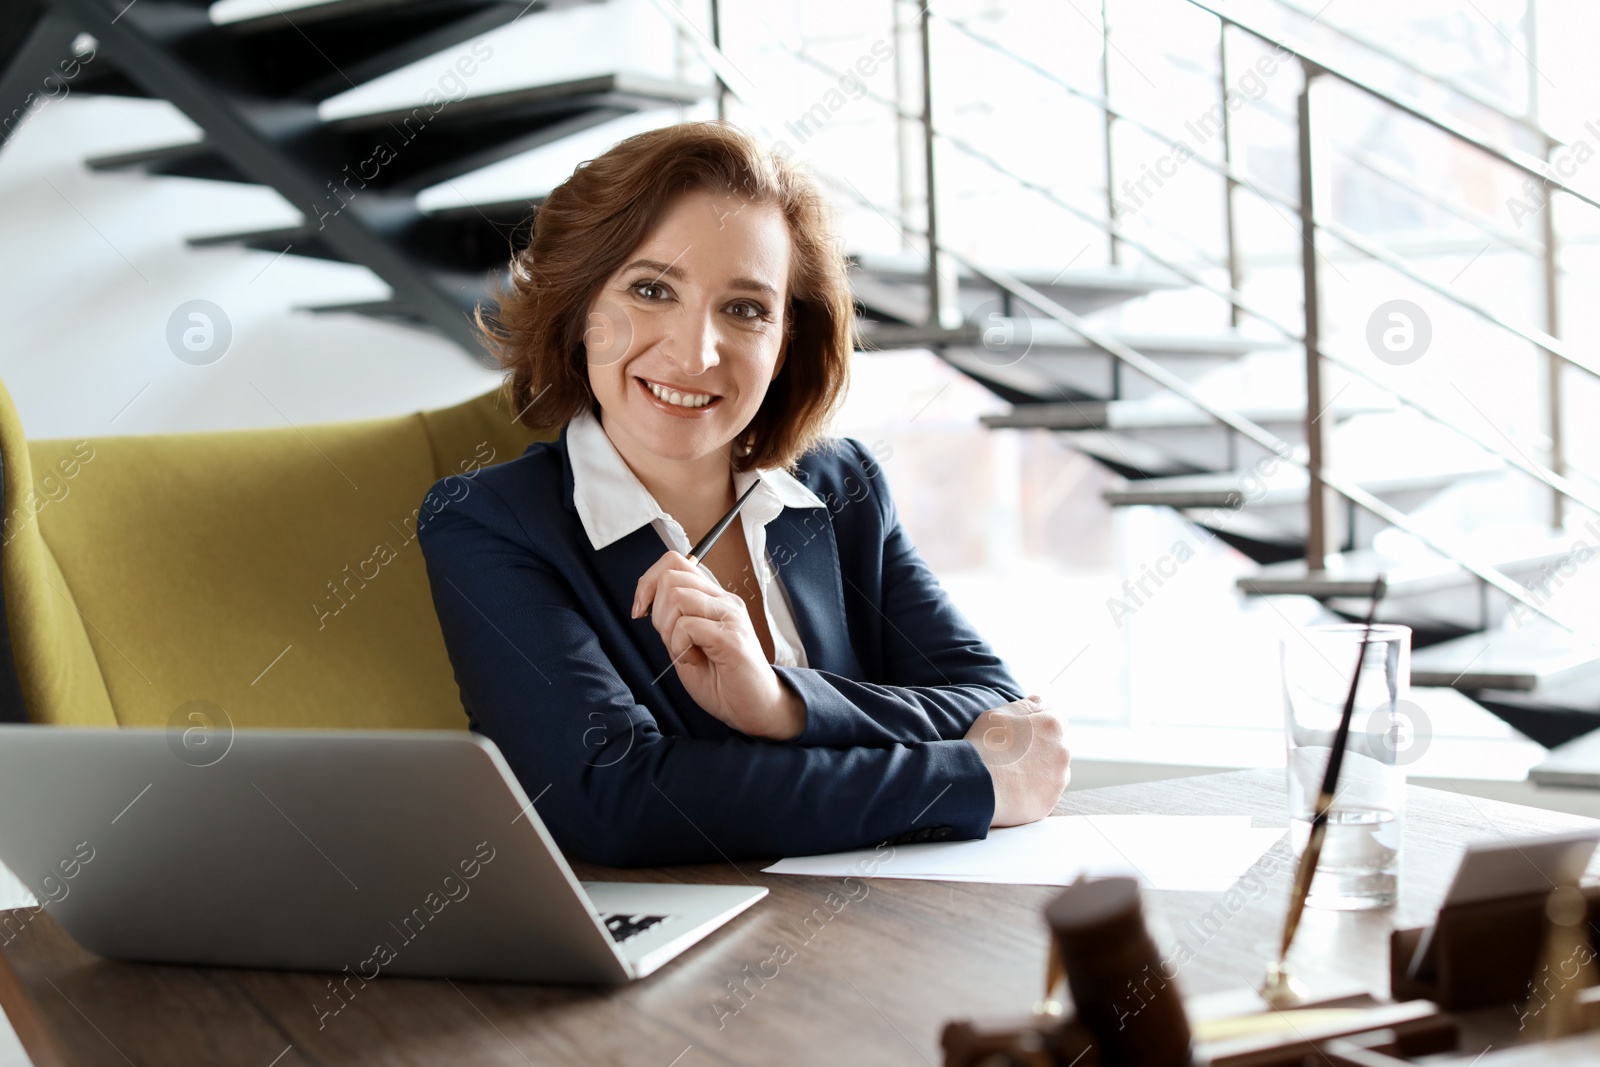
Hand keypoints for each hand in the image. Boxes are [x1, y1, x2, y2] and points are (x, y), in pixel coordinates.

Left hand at [632, 550, 804, 739]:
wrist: (755, 708)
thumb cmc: (722, 680)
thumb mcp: (686, 644)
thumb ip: (672, 621)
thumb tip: (647, 603)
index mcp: (714, 598)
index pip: (675, 562)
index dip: (648, 582)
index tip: (640, 611)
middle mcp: (724, 600)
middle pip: (671, 576)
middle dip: (656, 611)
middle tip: (671, 640)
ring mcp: (730, 616)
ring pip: (677, 597)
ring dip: (668, 631)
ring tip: (685, 652)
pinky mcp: (731, 637)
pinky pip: (687, 626)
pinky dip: (679, 647)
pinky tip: (694, 661)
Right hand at [963, 694, 1070, 826]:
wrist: (974, 784)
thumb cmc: (983, 745)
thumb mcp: (998, 715)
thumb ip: (1023, 706)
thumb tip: (1039, 701)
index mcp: (1052, 726)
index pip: (1057, 715)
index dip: (1039, 720)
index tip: (1023, 729)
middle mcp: (1063, 752)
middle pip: (1057, 745)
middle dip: (1041, 746)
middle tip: (1014, 753)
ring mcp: (1058, 780)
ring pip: (1055, 771)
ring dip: (1041, 769)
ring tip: (1013, 773)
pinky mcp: (1050, 803)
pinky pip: (1046, 793)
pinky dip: (1035, 791)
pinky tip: (1014, 789)